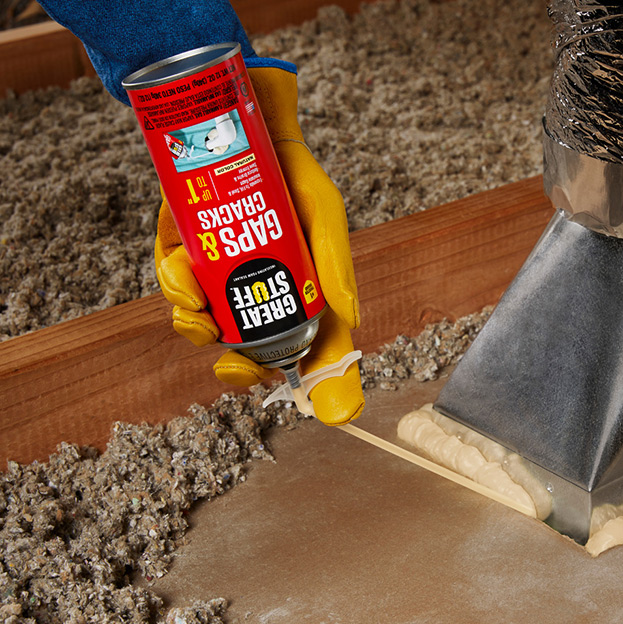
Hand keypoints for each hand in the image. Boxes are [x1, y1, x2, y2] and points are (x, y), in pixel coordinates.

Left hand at [154, 65, 364, 425]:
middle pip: (251, 352)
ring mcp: (220, 279)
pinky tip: (182, 279)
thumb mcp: (326, 217)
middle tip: (231, 365)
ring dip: (198, 330)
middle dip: (237, 369)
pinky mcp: (184, 257)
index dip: (312, 381)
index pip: (310, 348)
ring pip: (206, 327)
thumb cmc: (297, 179)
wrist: (249, 130)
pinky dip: (175, 291)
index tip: (311, 400)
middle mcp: (261, 293)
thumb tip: (351, 319)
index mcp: (303, 294)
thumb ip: (337, 265)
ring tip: (198, 312)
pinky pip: (175, 288)